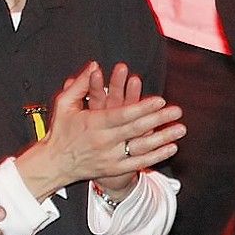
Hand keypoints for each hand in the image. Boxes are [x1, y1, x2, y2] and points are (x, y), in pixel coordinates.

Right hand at [15, 60, 184, 198]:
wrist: (54, 164)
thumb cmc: (61, 130)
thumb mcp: (64, 104)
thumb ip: (80, 84)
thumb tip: (94, 65)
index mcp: (93, 123)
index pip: (122, 114)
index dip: (141, 108)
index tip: (160, 100)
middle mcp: (103, 141)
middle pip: (135, 130)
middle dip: (158, 120)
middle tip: (177, 110)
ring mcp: (110, 157)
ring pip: (140, 148)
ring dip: (163, 138)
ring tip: (180, 129)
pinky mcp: (113, 169)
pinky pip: (138, 163)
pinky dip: (156, 156)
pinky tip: (171, 148)